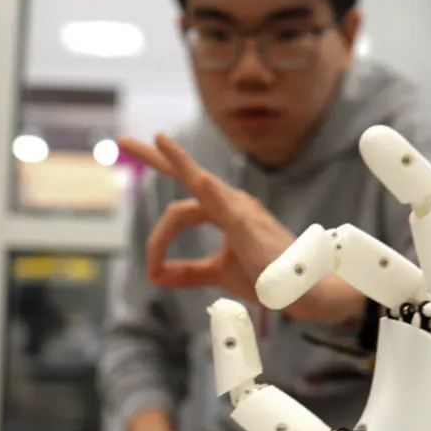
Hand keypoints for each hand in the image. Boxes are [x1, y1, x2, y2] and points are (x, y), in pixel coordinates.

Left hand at [118, 133, 364, 324]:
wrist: (307, 291)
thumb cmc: (270, 275)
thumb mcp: (219, 273)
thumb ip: (188, 272)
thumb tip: (155, 276)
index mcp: (223, 211)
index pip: (181, 208)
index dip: (158, 241)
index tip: (151, 272)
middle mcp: (232, 203)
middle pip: (187, 174)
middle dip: (155, 157)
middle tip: (123, 141)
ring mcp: (243, 211)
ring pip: (204, 182)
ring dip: (179, 161)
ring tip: (157, 140)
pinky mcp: (252, 228)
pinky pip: (228, 207)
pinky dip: (211, 191)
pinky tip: (198, 178)